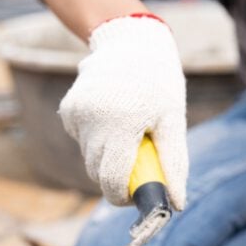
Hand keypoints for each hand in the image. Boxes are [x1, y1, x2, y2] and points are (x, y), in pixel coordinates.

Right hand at [59, 15, 187, 208]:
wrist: (130, 42)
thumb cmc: (159, 84)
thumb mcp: (173, 121)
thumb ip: (173, 163)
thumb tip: (176, 203)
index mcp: (122, 124)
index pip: (111, 180)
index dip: (122, 197)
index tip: (135, 197)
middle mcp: (93, 120)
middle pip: (97, 173)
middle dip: (116, 179)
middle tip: (137, 164)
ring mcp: (77, 114)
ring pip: (88, 158)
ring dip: (107, 158)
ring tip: (127, 134)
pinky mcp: (68, 110)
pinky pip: (82, 141)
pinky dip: (96, 140)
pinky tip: (111, 119)